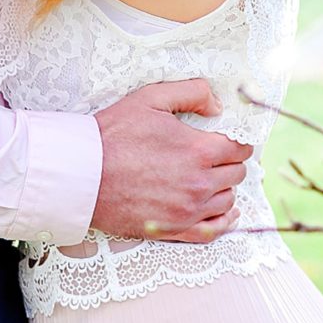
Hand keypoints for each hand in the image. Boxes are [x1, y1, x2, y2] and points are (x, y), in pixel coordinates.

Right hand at [91, 80, 252, 243]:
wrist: (84, 174)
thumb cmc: (114, 134)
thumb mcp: (151, 97)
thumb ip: (191, 92)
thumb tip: (217, 105)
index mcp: (198, 151)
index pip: (238, 148)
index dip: (237, 140)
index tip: (230, 138)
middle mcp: (199, 184)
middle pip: (236, 174)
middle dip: (231, 161)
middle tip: (217, 154)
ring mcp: (187, 210)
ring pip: (228, 200)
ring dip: (225, 187)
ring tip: (212, 176)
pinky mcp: (174, 230)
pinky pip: (213, 230)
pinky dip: (225, 221)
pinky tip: (226, 212)